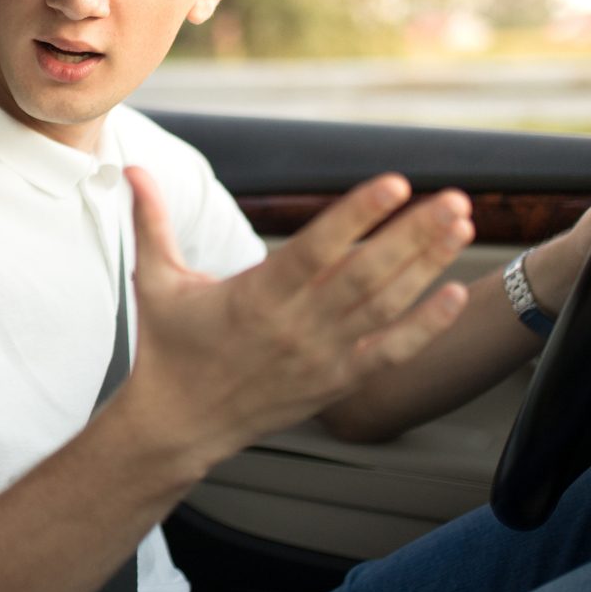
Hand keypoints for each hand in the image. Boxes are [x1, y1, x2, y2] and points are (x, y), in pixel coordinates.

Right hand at [114, 167, 472, 479]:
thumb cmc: (168, 347)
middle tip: (453, 199)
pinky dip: (426, 326)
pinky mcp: (336, 382)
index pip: (316, 249)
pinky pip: (390, 353)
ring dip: (427, 266)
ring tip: (459, 226)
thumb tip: (132, 167)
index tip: (394, 183)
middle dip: (413, 235)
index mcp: (255, 296)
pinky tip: (456, 293)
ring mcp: (321, 357)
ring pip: (386, 307)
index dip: (356, 215)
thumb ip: (151, 220)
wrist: (180, 424)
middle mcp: (295, 327)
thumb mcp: (155, 280)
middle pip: (366, 275)